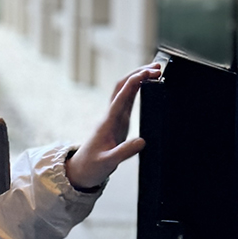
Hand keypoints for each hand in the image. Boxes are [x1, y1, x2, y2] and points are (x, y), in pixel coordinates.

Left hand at [65, 63, 162, 190]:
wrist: (81, 170)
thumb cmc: (92, 166)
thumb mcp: (108, 163)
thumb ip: (124, 152)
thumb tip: (142, 141)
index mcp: (108, 122)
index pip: (122, 96)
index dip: (135, 82)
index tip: (148, 73)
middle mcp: (111, 116)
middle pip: (123, 86)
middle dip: (138, 73)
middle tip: (157, 68)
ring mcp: (114, 118)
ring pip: (125, 91)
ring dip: (139, 78)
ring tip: (155, 70)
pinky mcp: (118, 122)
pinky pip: (127, 100)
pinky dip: (138, 89)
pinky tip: (147, 85)